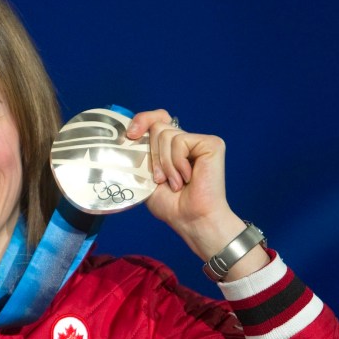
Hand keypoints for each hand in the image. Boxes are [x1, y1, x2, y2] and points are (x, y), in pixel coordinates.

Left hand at [127, 110, 268, 278]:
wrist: (190, 219)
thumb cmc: (170, 204)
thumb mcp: (146, 176)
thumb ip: (140, 153)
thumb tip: (127, 134)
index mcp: (171, 147)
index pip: (156, 119)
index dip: (143, 120)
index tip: (131, 135)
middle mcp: (186, 141)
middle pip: (157, 127)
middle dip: (153, 155)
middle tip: (161, 179)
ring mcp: (199, 141)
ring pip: (166, 134)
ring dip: (165, 164)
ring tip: (175, 182)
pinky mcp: (211, 144)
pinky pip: (180, 141)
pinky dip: (177, 163)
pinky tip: (187, 178)